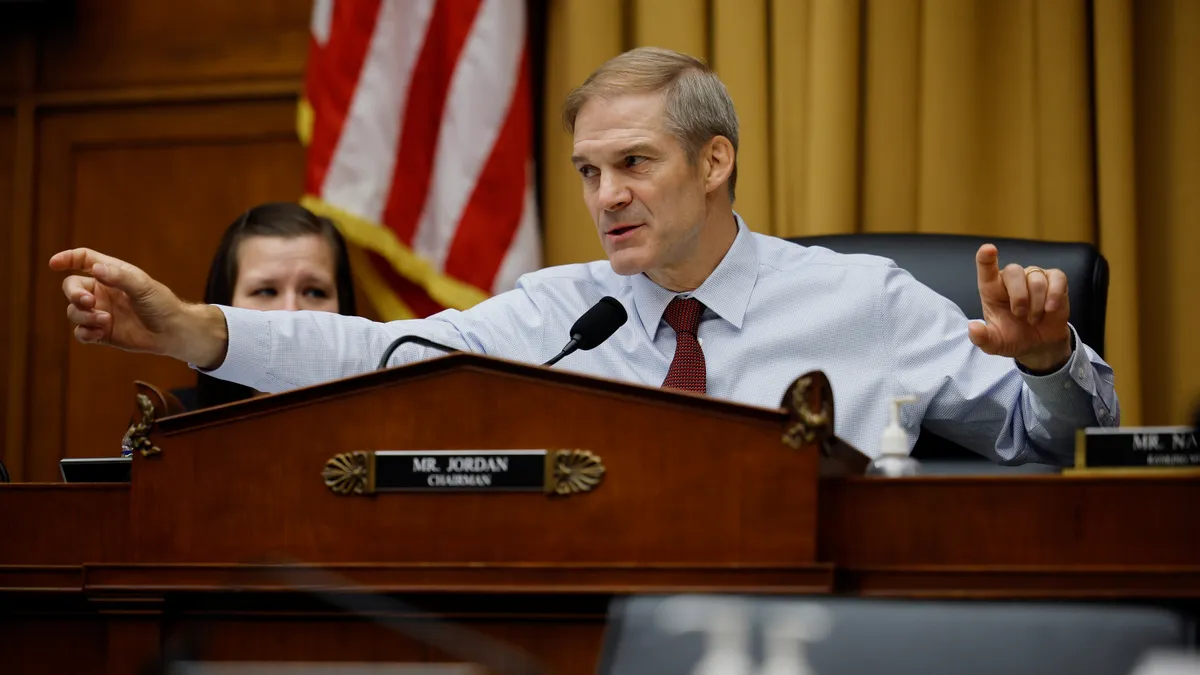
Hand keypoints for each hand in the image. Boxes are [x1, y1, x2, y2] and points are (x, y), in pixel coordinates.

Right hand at [49, 248, 227, 368]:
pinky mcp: (102, 332)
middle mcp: (102, 292)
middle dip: (74, 294)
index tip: (54, 264)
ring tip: (105, 321)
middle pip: (72, 287)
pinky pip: (81, 332)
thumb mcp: (143, 286)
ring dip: (83, 316)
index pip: (84, 260)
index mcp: (112, 274)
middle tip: (89, 302)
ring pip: (74, 311)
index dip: (68, 259)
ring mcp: (100, 312)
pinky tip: (99, 333)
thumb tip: (95, 269)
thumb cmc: (161, 304)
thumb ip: (119, 277)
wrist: (173, 332)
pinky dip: (85, 332)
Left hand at [967, 244, 1072, 372]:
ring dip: (1036, 305)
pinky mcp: (1054, 280)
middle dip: (1019, 296)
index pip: (986, 268)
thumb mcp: (995, 344)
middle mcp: (1011, 279)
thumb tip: (972, 328)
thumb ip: (982, 338)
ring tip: (1033, 319)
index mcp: (992, 290)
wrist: (1039, 345)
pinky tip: (1050, 309)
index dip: (986, 258)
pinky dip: (1054, 295)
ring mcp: (1033, 277)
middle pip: (1013, 271)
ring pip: (1035, 279)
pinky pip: (1057, 278)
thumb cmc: (1013, 338)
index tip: (988, 249)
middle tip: (1020, 315)